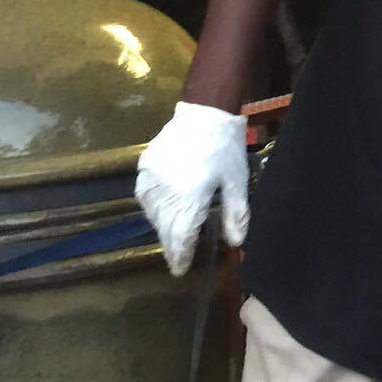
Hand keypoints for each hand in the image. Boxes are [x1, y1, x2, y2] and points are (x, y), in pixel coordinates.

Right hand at [135, 102, 249, 275]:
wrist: (205, 112)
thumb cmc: (225, 148)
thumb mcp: (236, 182)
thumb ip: (235, 213)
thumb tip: (237, 243)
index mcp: (190, 196)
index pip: (181, 235)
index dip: (180, 255)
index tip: (180, 270)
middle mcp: (166, 190)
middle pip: (165, 227)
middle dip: (171, 245)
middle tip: (177, 259)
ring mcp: (152, 177)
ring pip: (152, 212)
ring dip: (162, 226)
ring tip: (173, 236)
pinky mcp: (144, 166)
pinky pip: (144, 194)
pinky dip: (153, 206)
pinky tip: (162, 210)